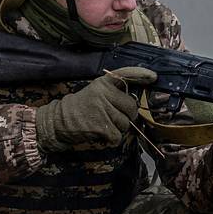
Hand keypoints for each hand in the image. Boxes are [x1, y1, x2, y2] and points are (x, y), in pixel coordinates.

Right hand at [36, 67, 157, 151]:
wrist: (59, 121)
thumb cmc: (80, 108)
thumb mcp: (95, 93)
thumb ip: (113, 94)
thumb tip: (135, 104)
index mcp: (103, 83)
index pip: (125, 74)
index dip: (141, 75)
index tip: (153, 77)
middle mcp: (104, 94)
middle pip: (131, 107)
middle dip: (127, 115)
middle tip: (114, 117)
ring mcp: (103, 109)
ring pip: (126, 123)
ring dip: (118, 128)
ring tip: (103, 124)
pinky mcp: (101, 126)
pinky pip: (118, 136)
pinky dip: (112, 139)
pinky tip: (101, 134)